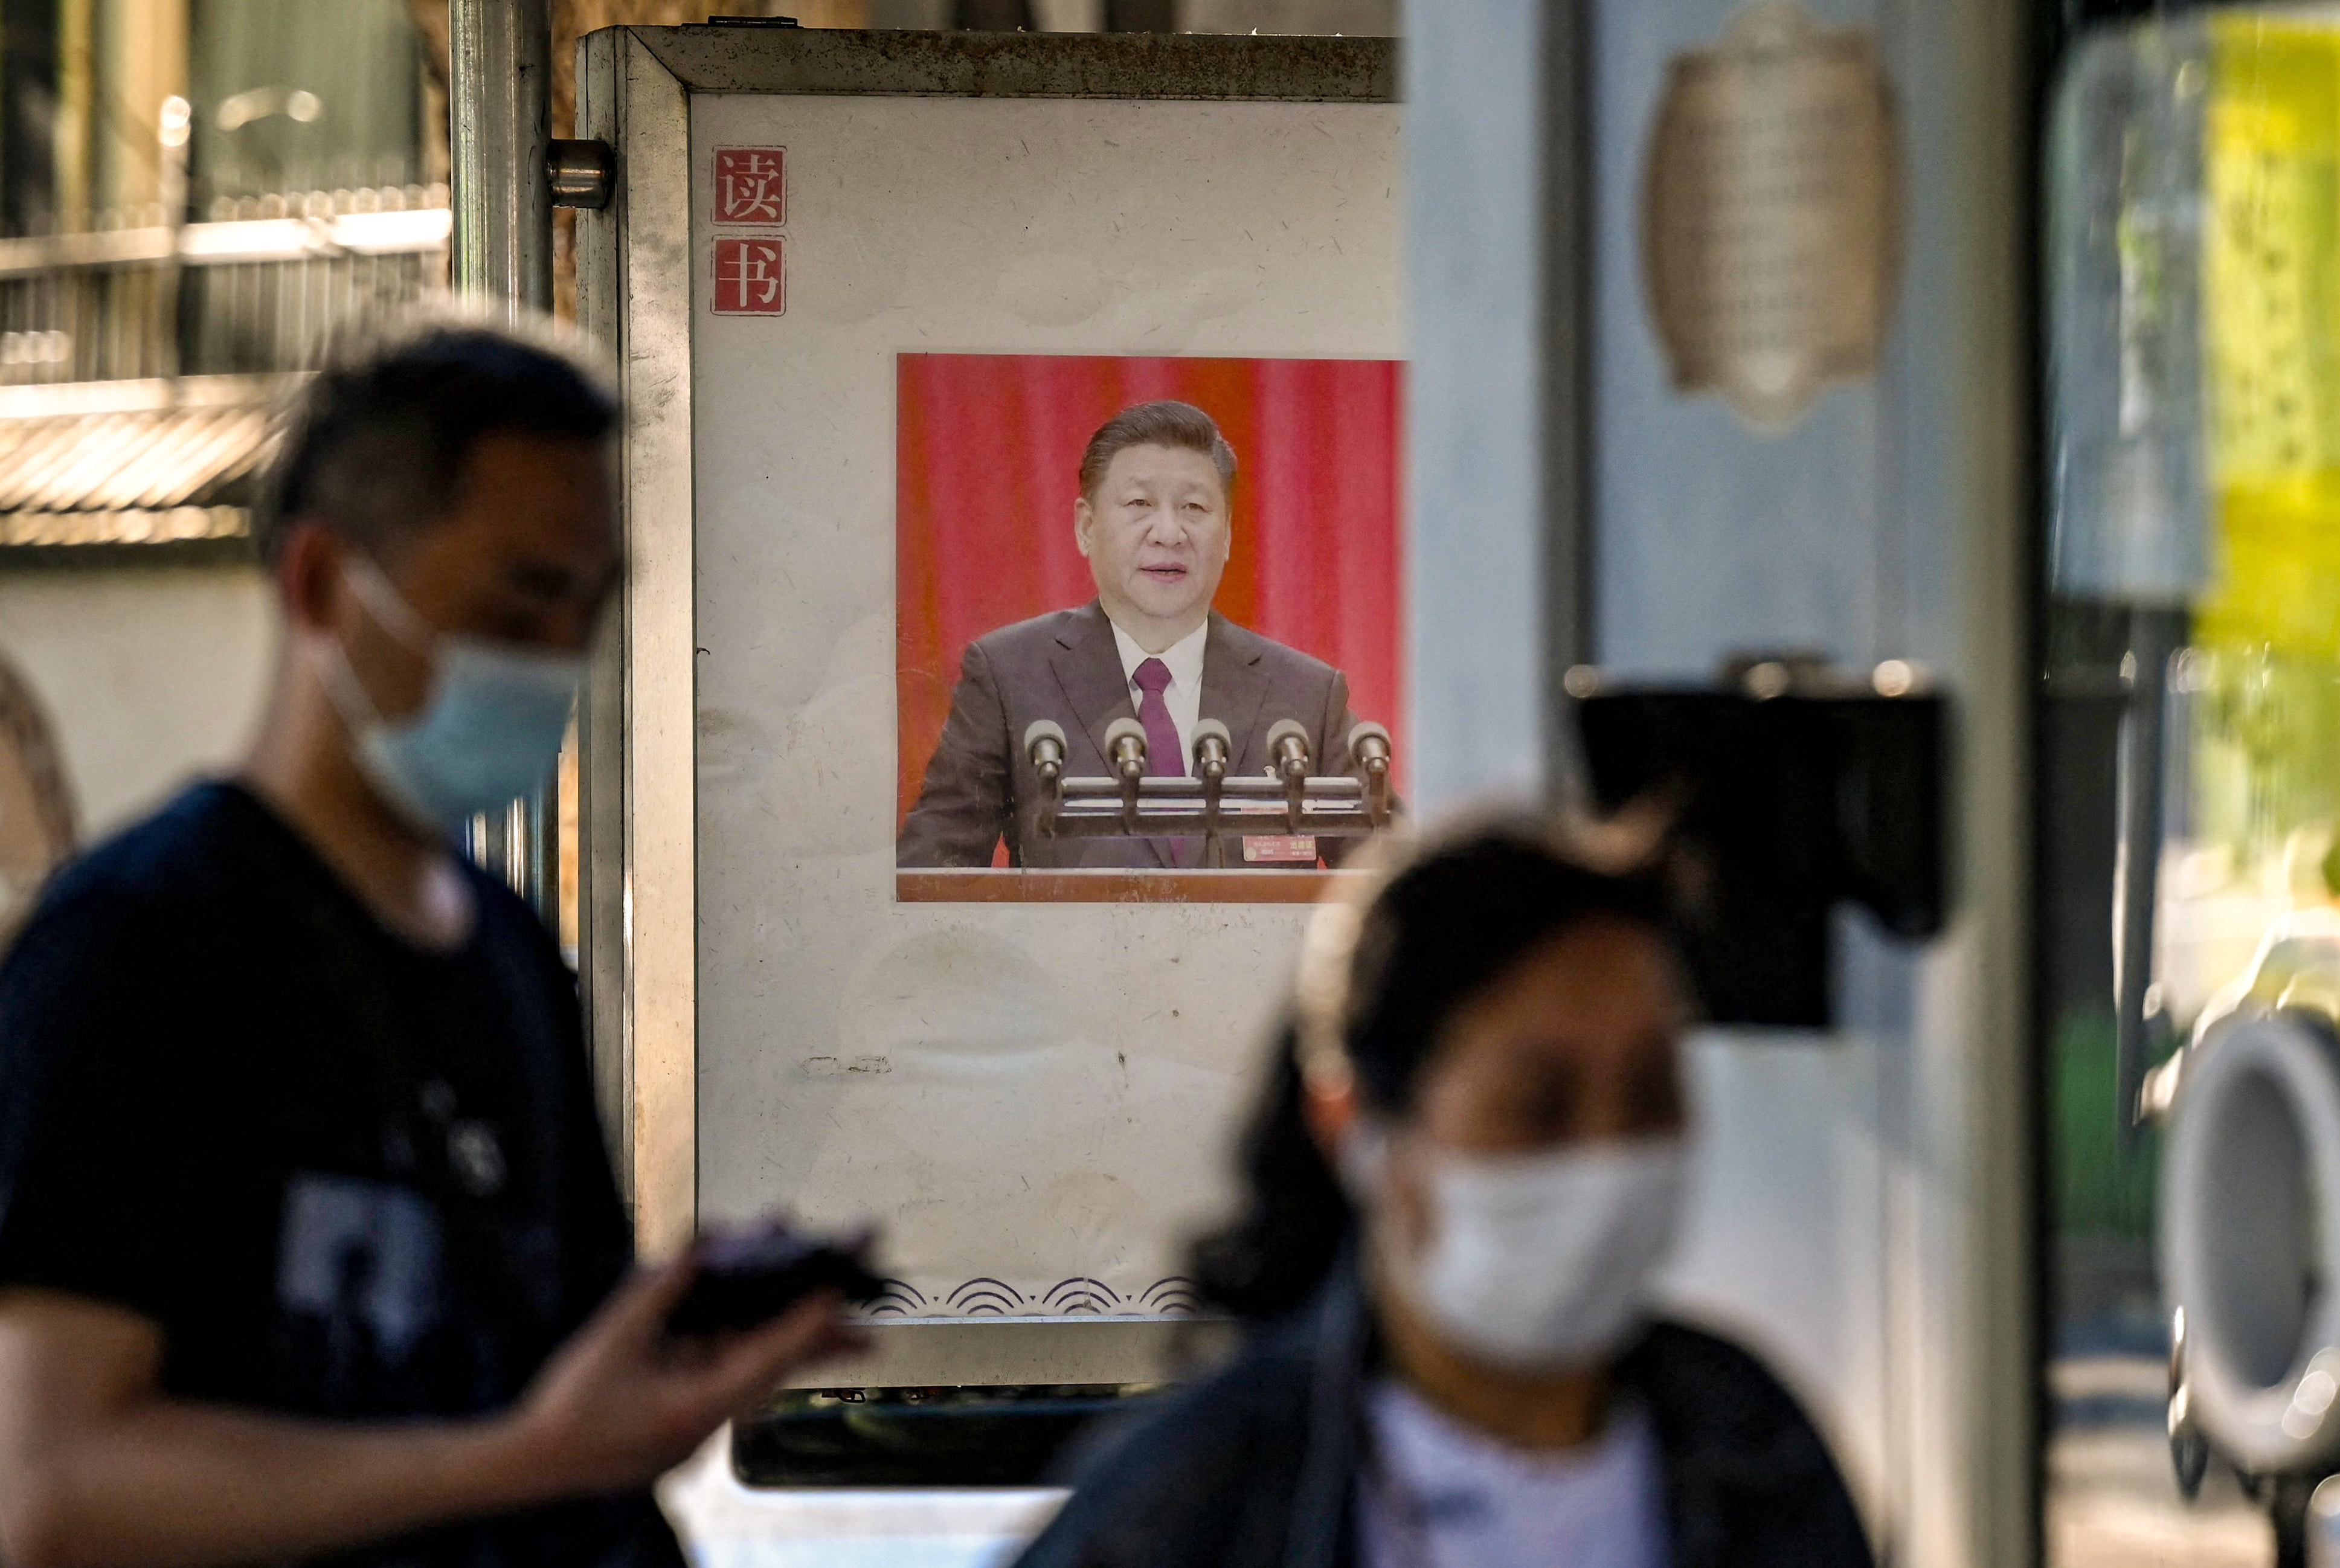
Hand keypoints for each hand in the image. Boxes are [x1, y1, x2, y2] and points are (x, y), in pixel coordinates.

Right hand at [503, 1257, 865, 1497]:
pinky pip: (732, 1386)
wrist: (534, 1464)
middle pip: (776, 1374)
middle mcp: (707, 1421)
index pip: (764, 1359)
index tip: (838, 1295)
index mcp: (693, 1405)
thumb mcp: (613, 1336)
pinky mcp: (688, 1426)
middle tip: (874, 1332)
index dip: (805, 1325)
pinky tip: (772, 1332)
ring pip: (759, 1380)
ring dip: (793, 1349)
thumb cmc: (568, 1405)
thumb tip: (705, 1245)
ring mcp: (700, 1428)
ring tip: (842, 1326)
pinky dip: (753, 1356)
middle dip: (823, 1345)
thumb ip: (661, 1289)